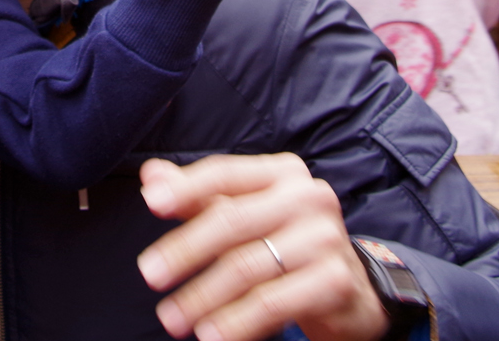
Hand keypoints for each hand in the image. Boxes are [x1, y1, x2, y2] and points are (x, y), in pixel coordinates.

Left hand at [137, 154, 388, 340]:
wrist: (348, 290)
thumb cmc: (285, 243)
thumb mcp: (245, 213)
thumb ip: (200, 196)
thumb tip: (151, 175)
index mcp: (282, 173)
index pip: (225, 173)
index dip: (186, 186)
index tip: (151, 202)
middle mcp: (307, 197)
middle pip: (232, 221)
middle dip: (185, 250)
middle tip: (150, 275)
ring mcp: (324, 238)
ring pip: (247, 267)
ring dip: (202, 297)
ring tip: (173, 319)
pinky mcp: (334, 280)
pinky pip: (272, 303)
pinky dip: (237, 322)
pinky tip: (213, 334)